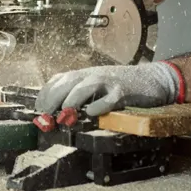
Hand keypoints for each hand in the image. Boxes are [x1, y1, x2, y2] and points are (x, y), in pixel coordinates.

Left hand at [34, 62, 182, 116]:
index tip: (38, 109)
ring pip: (86, 86)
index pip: (58, 80)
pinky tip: (92, 113)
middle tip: (46, 115)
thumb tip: (55, 111)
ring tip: (64, 114)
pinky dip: (100, 105)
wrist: (152, 79)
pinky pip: (110, 98)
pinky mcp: (124, 92)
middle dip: (53, 97)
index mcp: (84, 74)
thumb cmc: (120, 85)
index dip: (45, 94)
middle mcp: (94, 75)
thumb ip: (78, 93)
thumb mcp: (96, 84)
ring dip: (72, 99)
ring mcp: (109, 82)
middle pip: (68, 81)